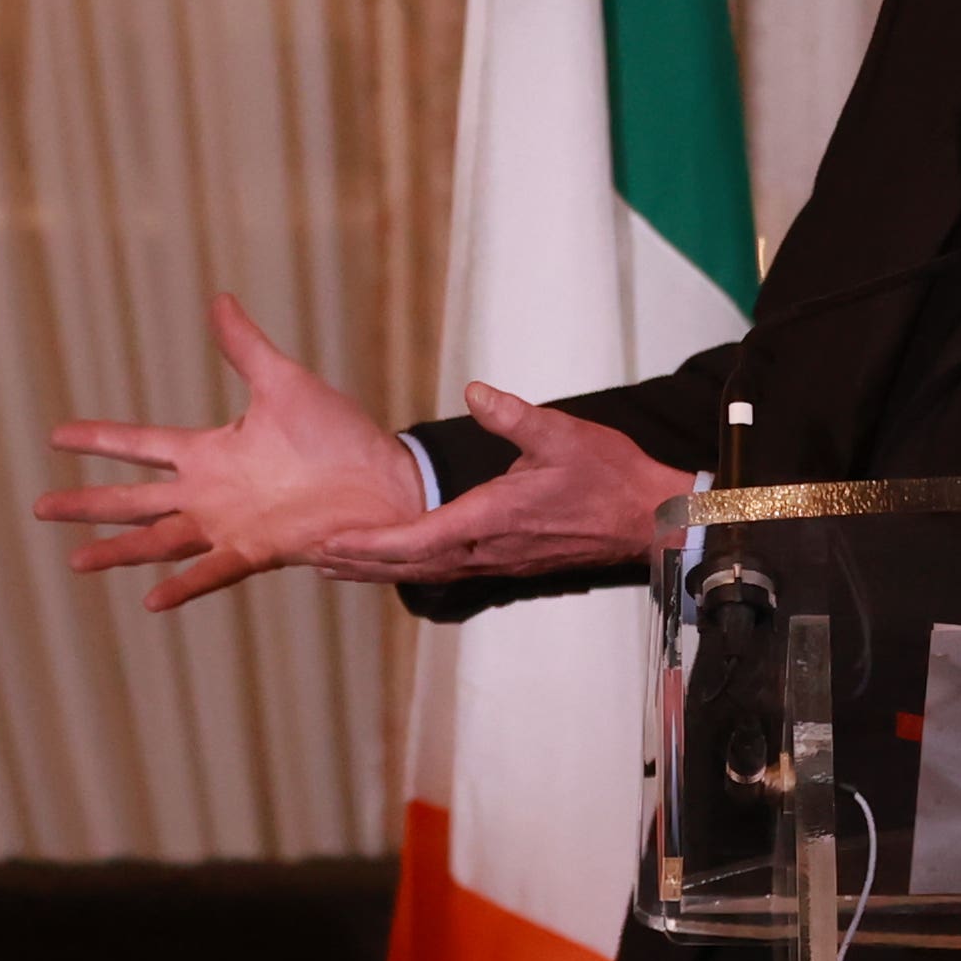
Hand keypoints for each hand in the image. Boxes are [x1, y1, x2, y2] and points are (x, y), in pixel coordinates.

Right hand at [35, 296, 424, 612]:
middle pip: (133, 499)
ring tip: (75, 562)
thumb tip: (218, 300)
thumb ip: (244, 348)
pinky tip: (150, 601)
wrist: (385, 481)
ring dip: (117, 550)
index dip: (98, 439)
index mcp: (210, 451)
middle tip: (40, 507)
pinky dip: (183, 586)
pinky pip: (211, 571)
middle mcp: (209, 492)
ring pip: (158, 539)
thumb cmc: (339, 435)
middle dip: (87, 504)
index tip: (56, 434)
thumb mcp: (284, 382)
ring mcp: (228, 524)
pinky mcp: (256, 550)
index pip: (140, 445)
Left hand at [308, 383, 681, 583]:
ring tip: (336, 564)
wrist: (649, 517)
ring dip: (380, 569)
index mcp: (493, 519)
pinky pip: (446, 569)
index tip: (332, 543)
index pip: (419, 539)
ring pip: (425, 571)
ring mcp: (497, 559)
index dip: (372, 543)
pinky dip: (410, 566)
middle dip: (360, 562)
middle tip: (311, 557)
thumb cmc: (609, 475)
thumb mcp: (561, 434)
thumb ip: (513, 415)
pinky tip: (392, 560)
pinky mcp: (506, 559)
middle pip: (410, 564)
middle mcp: (488, 549)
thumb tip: (474, 390)